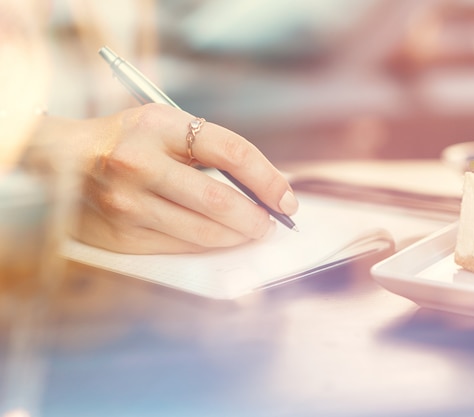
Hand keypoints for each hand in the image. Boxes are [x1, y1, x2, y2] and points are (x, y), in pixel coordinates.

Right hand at [29, 104, 298, 253]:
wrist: (64, 159)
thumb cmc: (129, 140)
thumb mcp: (165, 126)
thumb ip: (209, 150)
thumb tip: (262, 188)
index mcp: (159, 125)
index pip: (232, 152)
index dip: (268, 179)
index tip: (286, 198)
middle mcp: (140, 163)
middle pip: (219, 200)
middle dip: (256, 218)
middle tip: (271, 223)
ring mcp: (128, 202)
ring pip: (203, 232)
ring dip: (238, 236)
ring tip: (250, 231)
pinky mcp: (122, 235)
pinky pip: (180, 246)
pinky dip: (209, 245)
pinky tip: (219, 239)